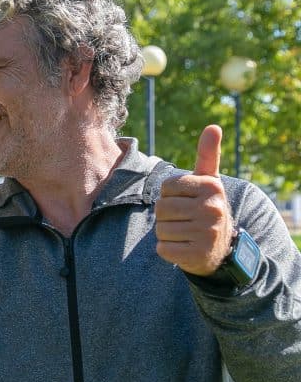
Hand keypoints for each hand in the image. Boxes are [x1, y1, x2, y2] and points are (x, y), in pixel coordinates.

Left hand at [155, 125, 234, 275]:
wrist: (220, 248)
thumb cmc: (206, 207)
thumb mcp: (209, 181)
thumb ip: (207, 155)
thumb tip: (213, 127)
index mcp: (212, 186)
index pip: (165, 187)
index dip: (169, 195)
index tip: (186, 200)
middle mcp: (213, 208)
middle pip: (161, 208)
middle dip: (166, 215)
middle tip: (185, 219)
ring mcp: (207, 233)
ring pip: (160, 229)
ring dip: (167, 233)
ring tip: (185, 232)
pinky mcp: (198, 254)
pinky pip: (163, 249)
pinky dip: (168, 250)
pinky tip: (184, 247)